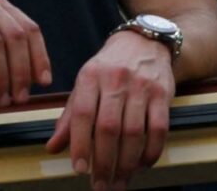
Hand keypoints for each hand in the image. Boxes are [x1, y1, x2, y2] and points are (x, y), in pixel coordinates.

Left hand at [46, 30, 174, 190]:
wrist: (145, 41)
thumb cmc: (109, 67)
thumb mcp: (84, 83)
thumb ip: (70, 116)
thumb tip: (53, 148)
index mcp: (91, 76)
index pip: (83, 114)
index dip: (80, 144)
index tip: (79, 169)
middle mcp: (117, 79)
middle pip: (109, 127)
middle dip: (104, 162)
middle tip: (101, 185)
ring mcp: (142, 86)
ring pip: (134, 132)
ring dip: (126, 163)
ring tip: (120, 181)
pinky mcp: (163, 93)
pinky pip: (159, 128)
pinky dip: (151, 150)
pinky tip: (142, 164)